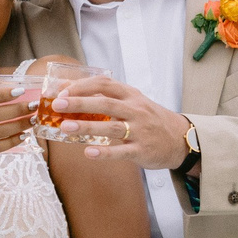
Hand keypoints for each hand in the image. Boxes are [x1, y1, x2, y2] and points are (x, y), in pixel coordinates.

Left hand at [52, 77, 189, 170]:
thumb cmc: (149, 119)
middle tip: (57, 105)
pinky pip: (122, 151)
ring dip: (87, 126)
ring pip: (112, 127)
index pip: (105, 84)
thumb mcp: (133, 102)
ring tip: (65, 127)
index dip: (82, 86)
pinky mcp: (143, 150)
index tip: (62, 91)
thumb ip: (107, 97)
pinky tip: (88, 152)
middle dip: (79, 103)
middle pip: (105, 103)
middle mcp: (136, 110)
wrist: (180, 138)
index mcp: (131, 95)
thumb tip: (70, 92)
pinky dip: (105, 152)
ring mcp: (140, 130)